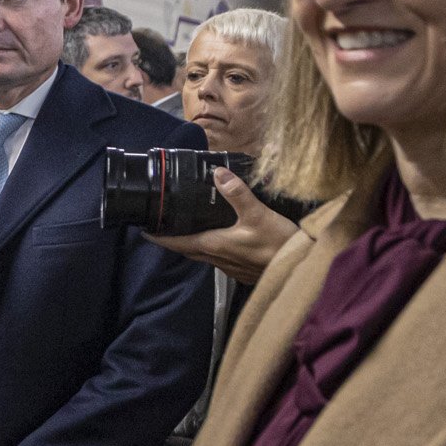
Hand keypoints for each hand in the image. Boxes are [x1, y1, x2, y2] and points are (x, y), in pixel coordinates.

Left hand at [145, 169, 298, 286]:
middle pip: (188, 250)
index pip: (178, 242)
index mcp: (215, 244)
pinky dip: (213, 250)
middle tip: (163, 229)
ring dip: (193, 245)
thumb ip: (238, 194)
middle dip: (174, 240)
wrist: (301, 268)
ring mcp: (230, 267)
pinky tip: (221, 242)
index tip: (145, 232)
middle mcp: (218, 258)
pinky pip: (220, 260)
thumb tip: (218, 174)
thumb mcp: (258, 214)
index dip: (159, 238)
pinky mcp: (243, 271)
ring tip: (188, 231)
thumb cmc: (279, 244)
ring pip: (203, 255)